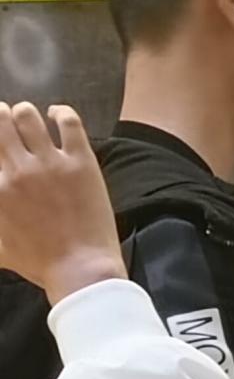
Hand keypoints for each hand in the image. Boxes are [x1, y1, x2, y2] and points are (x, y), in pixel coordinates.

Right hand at [0, 103, 124, 304]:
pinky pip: (68, 121)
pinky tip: (56, 114)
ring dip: (24, 112)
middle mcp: (16, 170)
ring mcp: (49, 162)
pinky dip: (60, 112)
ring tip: (28, 116)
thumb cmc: (36, 261)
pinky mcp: (81, 160)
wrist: (79, 266)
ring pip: (27, 116)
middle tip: (2, 117)